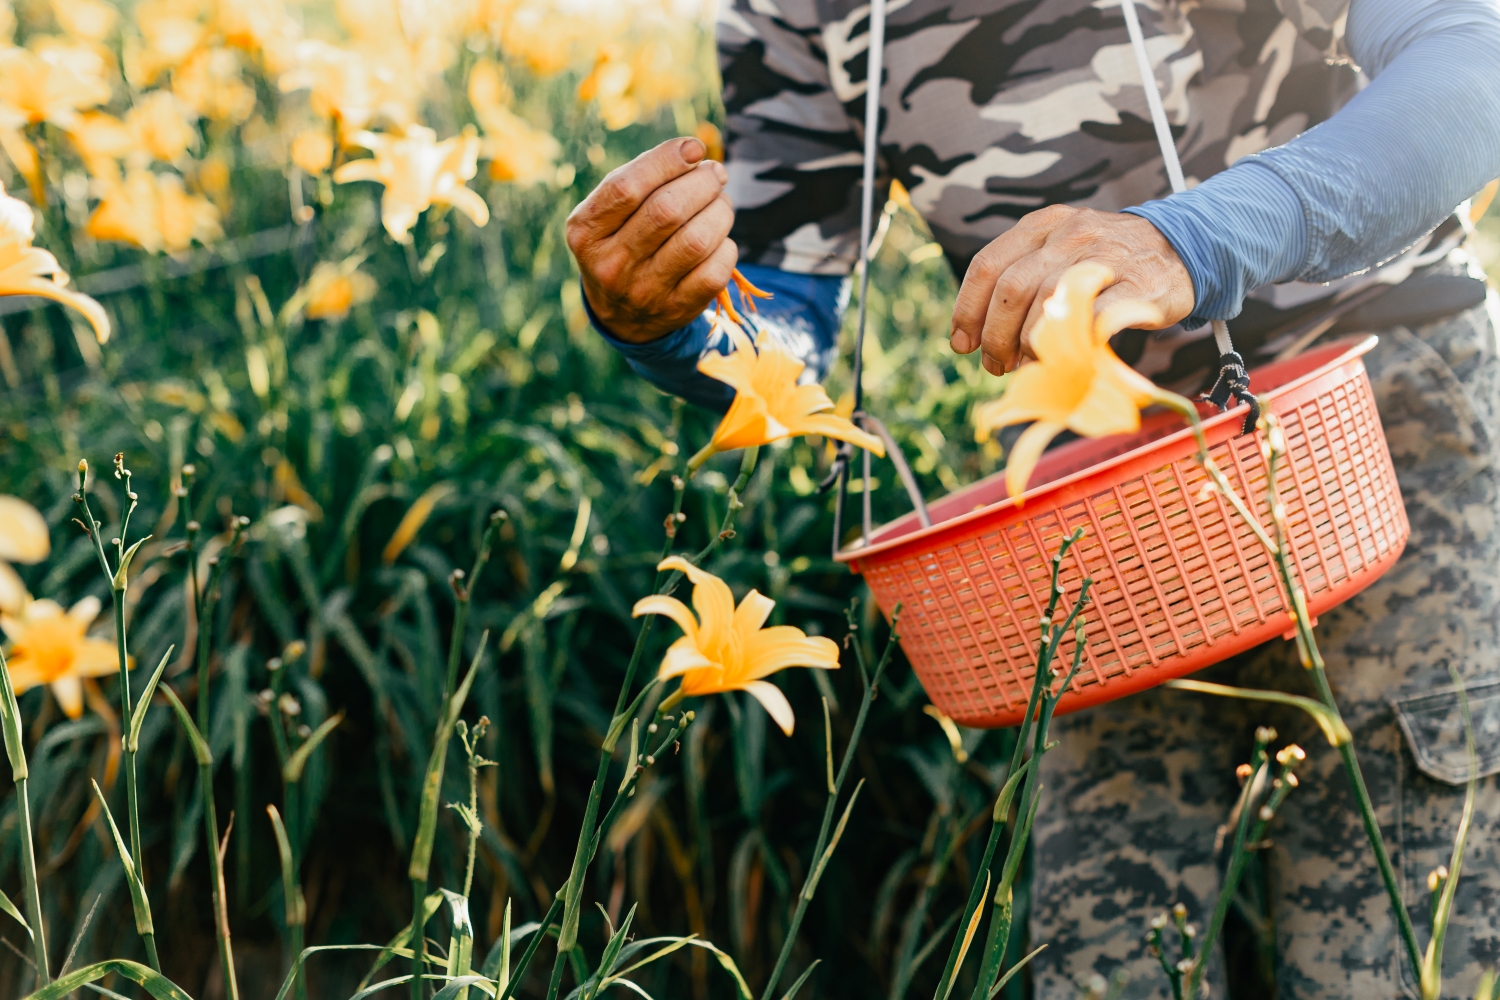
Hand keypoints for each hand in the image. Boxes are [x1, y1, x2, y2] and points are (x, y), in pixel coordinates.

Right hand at [566, 137, 736, 343]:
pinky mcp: (676, 310)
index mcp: (586, 231)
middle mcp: (611, 264)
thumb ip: (643, 178)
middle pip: (667, 211)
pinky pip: (715, 272)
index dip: (667, 160)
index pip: (627, 187)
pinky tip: (719, 239)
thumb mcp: (610, 212)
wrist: (620, 314)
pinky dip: (726, 247)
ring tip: (720, 202)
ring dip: (720, 211)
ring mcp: (644, 291)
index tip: (694, 148)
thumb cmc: (621, 242)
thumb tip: (695, 152)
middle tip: (715, 175)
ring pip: (696, 240)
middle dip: (702, 182)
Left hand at [949, 205, 1194, 373]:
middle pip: (1012, 288)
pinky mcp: (1138, 287)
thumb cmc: (1108, 260)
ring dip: (1028, 344)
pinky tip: (1066, 357)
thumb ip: (1022, 280)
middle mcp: (1071, 234)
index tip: (962, 343)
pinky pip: (1096, 318)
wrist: (1183, 247)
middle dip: (995, 336)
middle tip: (996, 364)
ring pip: (1048, 303)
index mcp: (1043, 225)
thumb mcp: (1061, 251)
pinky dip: (1074, 342)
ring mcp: (1106, 258)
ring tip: (1027, 364)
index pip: (988, 265)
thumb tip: (980, 337)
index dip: (968, 310)